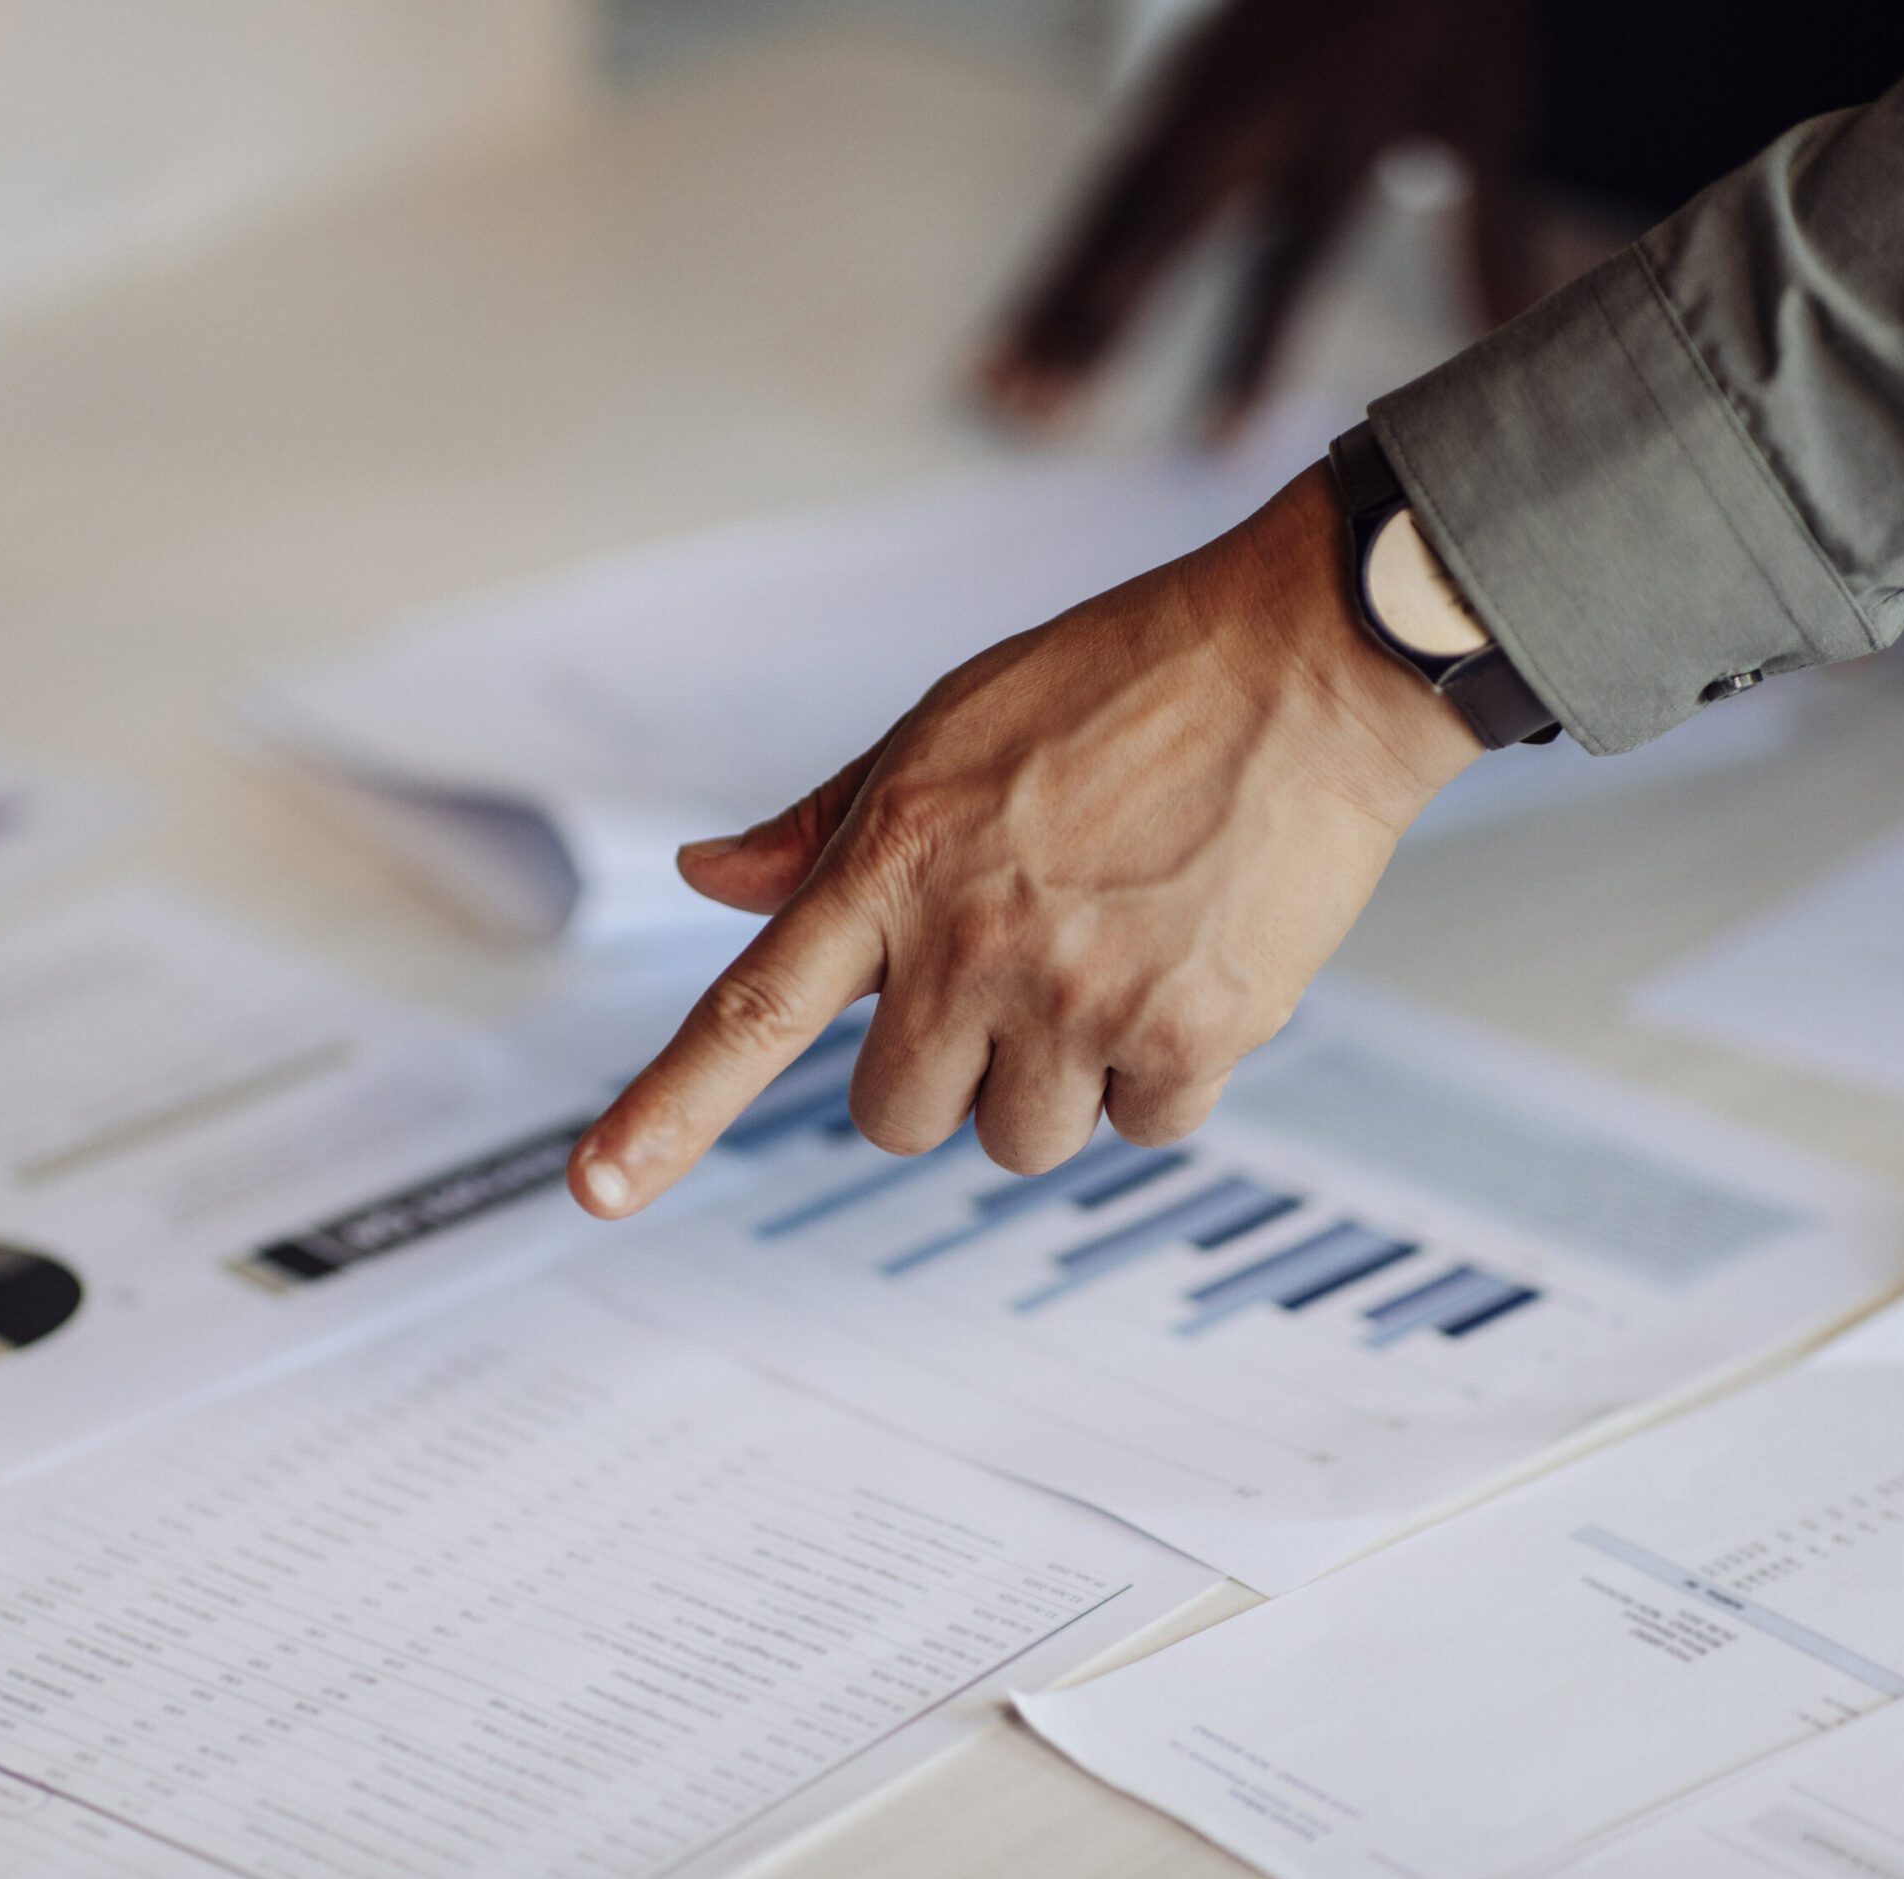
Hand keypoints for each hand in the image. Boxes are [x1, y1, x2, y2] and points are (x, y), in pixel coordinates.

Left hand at [567, 467, 1480, 1219]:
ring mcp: (1078, 997)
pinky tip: (1189, 970)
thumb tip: (709, 882)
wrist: (1308, 661)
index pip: (751, 1014)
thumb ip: (825, 826)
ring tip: (1113, 959)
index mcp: (891, 862)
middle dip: (944, 1073)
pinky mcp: (1189, 1034)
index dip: (665, 1116)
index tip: (595, 1193)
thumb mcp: (943, 726)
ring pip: (1018, 1140)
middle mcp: (969, 943)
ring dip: (1057, 1082)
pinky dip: (1164, 1076)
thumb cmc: (1121, 681)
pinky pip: (1143, 1128)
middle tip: (1011, 981)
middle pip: (896, 1118)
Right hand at [980, 0, 1538, 435]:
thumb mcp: (1489, 122)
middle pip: (1159, 240)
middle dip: (1095, 332)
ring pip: (1109, 217)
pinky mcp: (1167, 86)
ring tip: (995, 385)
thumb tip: (1513, 344)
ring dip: (1049, 304)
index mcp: (1341, 138)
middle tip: (1036, 415)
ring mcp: (1198, 98)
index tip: (1211, 448)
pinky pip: (1099, 188)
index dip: (1247, 359)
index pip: (1286, 269)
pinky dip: (1055, 258)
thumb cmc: (1452, 18)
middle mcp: (1254, 120)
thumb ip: (1493, 241)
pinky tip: (1018, 320)